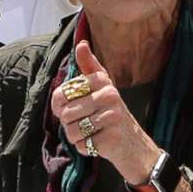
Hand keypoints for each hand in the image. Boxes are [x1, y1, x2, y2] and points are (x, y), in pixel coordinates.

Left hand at [55, 39, 160, 185]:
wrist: (133, 144)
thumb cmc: (110, 113)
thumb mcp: (101, 87)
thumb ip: (88, 66)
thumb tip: (81, 43)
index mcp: (102, 81)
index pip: (61, 94)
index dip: (59, 106)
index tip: (74, 108)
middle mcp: (109, 95)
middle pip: (65, 114)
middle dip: (69, 124)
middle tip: (85, 123)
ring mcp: (112, 117)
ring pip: (71, 131)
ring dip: (76, 137)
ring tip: (91, 133)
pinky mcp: (111, 138)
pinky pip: (81, 145)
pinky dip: (85, 148)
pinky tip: (97, 143)